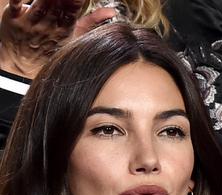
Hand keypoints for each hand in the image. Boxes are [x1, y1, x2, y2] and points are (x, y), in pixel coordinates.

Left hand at [0, 0, 115, 77]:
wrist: (24, 65)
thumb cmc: (53, 48)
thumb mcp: (76, 38)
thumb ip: (93, 21)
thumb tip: (112, 11)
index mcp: (65, 29)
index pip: (72, 7)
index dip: (75, 0)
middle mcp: (48, 26)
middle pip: (56, 2)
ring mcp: (30, 23)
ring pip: (39, 2)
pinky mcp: (12, 19)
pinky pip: (16, 3)